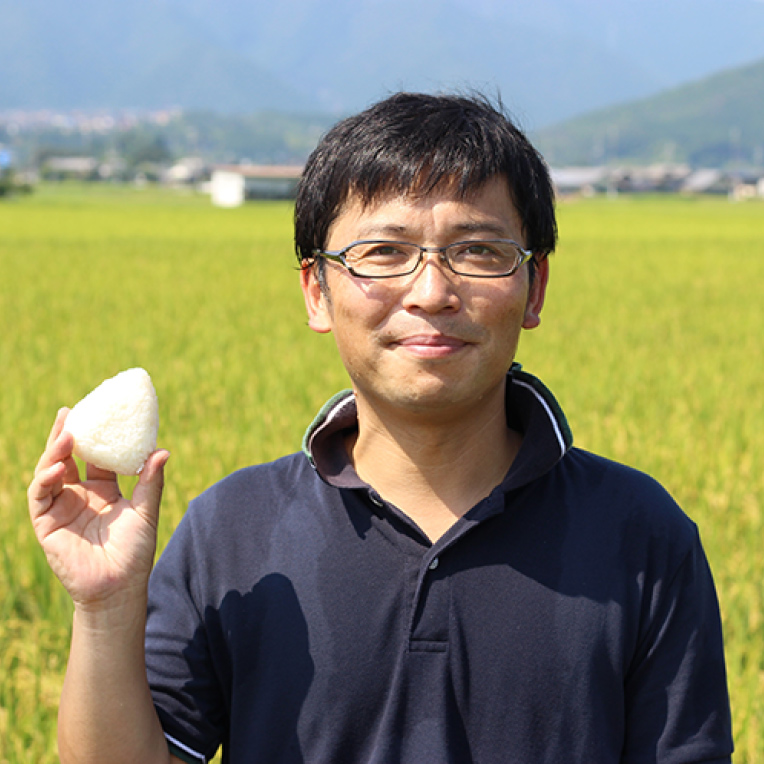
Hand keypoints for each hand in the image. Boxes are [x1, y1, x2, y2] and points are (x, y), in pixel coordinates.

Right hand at [28, 408, 169, 610]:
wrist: (119, 588)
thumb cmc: (135, 552)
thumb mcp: (146, 511)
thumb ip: (151, 482)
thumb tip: (163, 450)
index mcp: (103, 491)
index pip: (94, 457)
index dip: (95, 436)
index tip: (98, 413)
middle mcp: (79, 496)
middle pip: (68, 459)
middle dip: (67, 435)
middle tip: (70, 411)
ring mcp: (61, 508)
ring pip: (50, 472)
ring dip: (54, 452)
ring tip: (66, 434)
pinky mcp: (46, 524)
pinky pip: (40, 496)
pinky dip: (45, 479)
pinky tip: (57, 468)